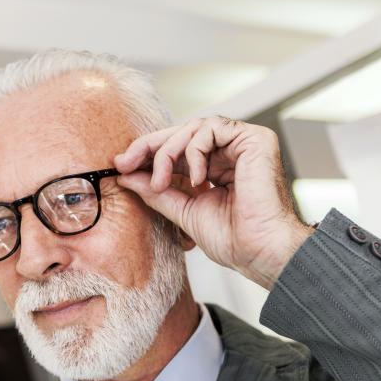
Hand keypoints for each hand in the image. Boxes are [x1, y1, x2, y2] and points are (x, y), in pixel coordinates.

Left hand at [114, 116, 313, 289]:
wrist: (259, 252)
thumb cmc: (233, 240)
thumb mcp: (183, 211)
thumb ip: (157, 191)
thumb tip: (125, 176)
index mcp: (217, 168)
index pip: (178, 149)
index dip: (148, 153)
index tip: (121, 165)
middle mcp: (232, 153)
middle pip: (183, 132)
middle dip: (149, 146)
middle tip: (125, 162)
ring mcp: (244, 144)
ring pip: (194, 127)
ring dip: (168, 152)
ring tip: (161, 182)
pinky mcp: (255, 139)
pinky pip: (211, 129)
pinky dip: (194, 151)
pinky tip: (196, 179)